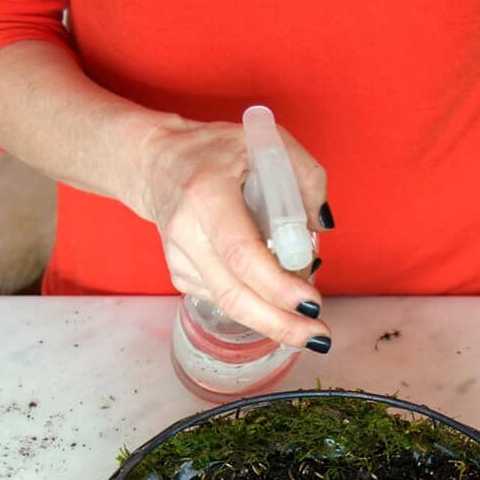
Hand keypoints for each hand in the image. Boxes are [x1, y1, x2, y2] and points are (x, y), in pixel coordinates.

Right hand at [135, 117, 332, 348]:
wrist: (157, 163)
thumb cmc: (216, 152)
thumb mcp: (267, 142)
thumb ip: (305, 177)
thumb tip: (322, 226)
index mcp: (207, 196)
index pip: (242, 254)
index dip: (277, 286)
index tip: (312, 303)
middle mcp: (187, 233)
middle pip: (235, 295)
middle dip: (281, 324)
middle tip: (319, 337)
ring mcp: (180, 260)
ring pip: (231, 305)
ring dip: (274, 319)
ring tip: (306, 320)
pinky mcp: (182, 276)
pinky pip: (226, 299)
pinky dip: (256, 303)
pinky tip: (272, 293)